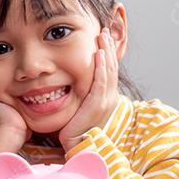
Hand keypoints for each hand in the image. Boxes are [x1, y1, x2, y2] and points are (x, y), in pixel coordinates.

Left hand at [59, 27, 119, 151]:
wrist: (77, 148)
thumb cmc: (73, 131)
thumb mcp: (77, 108)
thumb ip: (77, 95)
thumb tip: (67, 82)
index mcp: (105, 98)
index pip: (108, 70)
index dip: (106, 53)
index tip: (101, 38)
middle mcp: (109, 98)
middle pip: (111, 67)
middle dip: (108, 47)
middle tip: (103, 30)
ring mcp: (106, 101)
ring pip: (109, 71)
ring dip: (106, 51)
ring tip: (102, 36)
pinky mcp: (99, 104)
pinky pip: (102, 81)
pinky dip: (101, 66)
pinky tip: (99, 53)